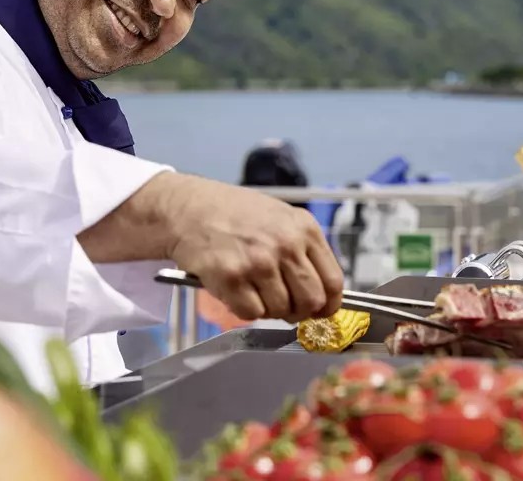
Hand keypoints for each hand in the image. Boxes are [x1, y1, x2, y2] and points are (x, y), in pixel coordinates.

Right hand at [161, 174, 344, 322]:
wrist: (188, 208)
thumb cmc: (233, 213)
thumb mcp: (280, 218)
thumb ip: (303, 250)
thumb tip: (322, 293)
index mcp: (303, 228)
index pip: (334, 282)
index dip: (328, 305)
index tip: (320, 311)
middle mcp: (285, 244)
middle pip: (312, 301)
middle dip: (299, 311)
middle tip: (284, 306)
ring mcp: (259, 262)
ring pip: (281, 311)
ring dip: (268, 308)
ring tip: (252, 289)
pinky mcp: (232, 277)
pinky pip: (251, 313)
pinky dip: (243, 309)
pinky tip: (235, 289)